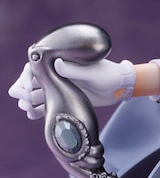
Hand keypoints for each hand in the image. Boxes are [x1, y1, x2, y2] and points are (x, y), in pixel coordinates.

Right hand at [8, 56, 135, 117]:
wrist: (119, 88)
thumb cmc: (108, 74)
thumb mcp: (92, 71)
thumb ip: (74, 70)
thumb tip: (56, 64)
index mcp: (61, 62)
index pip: (35, 66)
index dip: (27, 77)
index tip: (29, 88)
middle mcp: (56, 74)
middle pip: (31, 81)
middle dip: (23, 90)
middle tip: (24, 101)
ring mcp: (59, 87)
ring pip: (36, 94)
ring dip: (27, 101)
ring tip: (27, 109)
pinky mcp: (64, 99)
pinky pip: (46, 104)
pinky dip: (37, 110)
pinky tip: (32, 115)